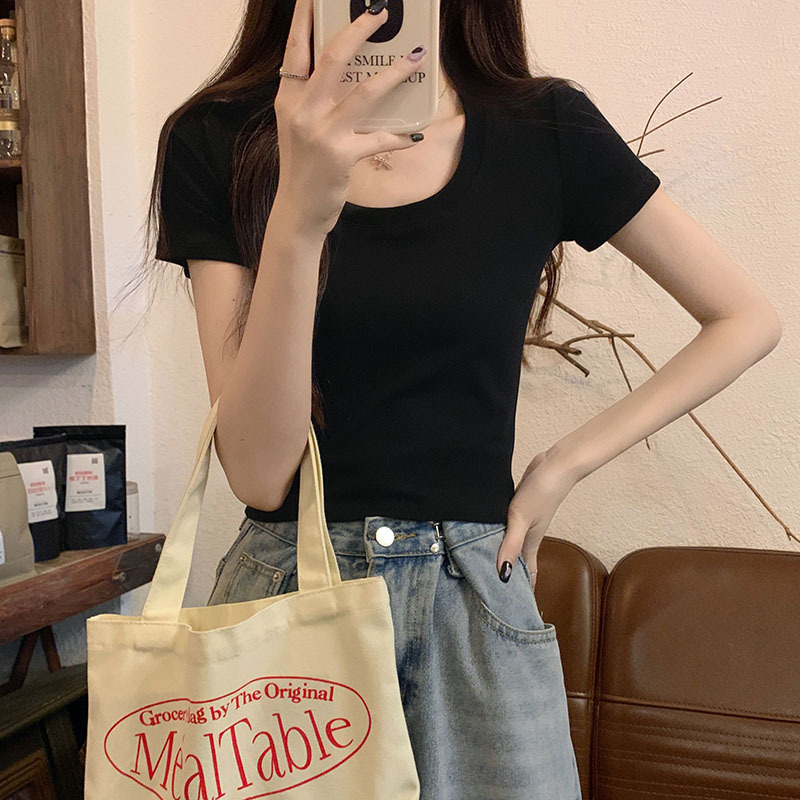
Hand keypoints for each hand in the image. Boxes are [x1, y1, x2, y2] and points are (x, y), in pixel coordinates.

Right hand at [274, 0, 428, 233]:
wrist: (297, 210)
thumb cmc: (303, 167)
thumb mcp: (298, 127)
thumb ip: (312, 100)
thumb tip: (349, 76)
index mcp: (288, 99)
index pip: (295, 49)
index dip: (306, 18)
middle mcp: (302, 110)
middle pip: (332, 57)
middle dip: (358, 29)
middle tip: (380, 9)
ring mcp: (321, 133)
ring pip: (363, 92)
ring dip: (394, 73)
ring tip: (415, 57)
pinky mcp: (341, 156)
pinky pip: (379, 138)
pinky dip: (399, 136)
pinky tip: (414, 133)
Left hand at [496, 450, 577, 590]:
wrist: (555, 466)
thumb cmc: (541, 493)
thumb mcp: (520, 520)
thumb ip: (511, 545)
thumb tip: (503, 574)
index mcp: (530, 544)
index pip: (528, 574)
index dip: (524, 591)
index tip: (517, 609)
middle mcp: (528, 536)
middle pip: (519, 562)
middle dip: (511, 577)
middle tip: (495, 592)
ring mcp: (525, 522)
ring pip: (513, 546)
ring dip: (505, 556)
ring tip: (490, 567)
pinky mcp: (520, 509)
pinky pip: (509, 530)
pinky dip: (501, 537)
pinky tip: (490, 535)